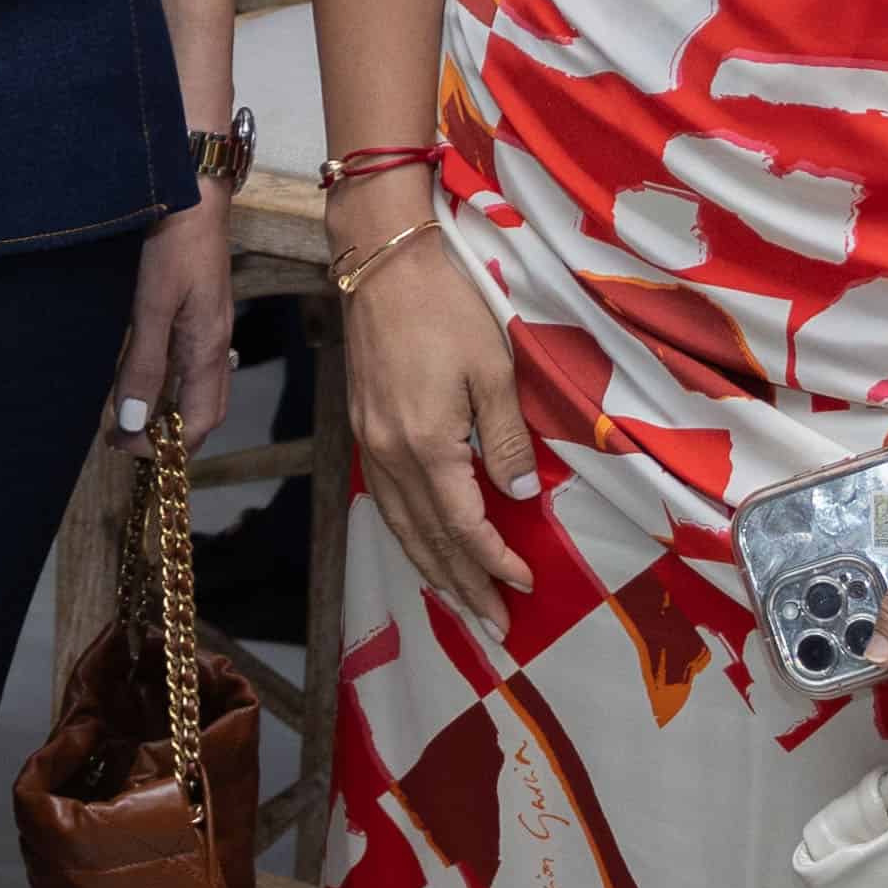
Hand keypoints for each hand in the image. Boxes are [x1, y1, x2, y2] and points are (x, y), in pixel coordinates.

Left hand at [108, 191, 236, 455]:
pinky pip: (190, 361)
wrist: (193, 189)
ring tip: (128, 415)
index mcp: (207, 348)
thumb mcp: (151, 305)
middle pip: (205, 410)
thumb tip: (132, 422)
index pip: (200, 422)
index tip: (122, 448)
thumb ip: (143, 363)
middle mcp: (215, 342)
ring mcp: (209, 324)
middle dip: (171, 436)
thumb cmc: (174, 242)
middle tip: (123, 440)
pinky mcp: (199, 306)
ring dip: (170, 410)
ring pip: (198, 386)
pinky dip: (169, 381)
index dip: (166, 447)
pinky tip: (145, 372)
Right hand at [336, 205, 525, 623]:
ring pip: (400, 526)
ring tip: (460, 603)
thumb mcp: (493, 369)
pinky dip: (408, 535)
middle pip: (427, 539)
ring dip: (432, 570)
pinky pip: (385, 501)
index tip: (525, 587)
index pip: (464, 525)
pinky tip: (423, 545)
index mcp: (425, 445)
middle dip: (462, 587)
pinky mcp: (362, 426)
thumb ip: (507, 440)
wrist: (382, 260)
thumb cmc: (447, 306)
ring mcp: (370, 441)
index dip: (495, 562)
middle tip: (493, 627)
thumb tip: (519, 498)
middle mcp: (390, 454)